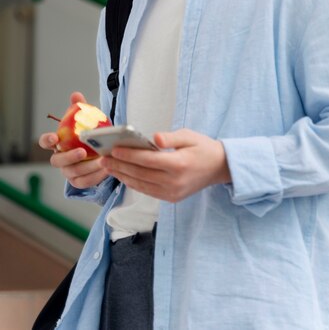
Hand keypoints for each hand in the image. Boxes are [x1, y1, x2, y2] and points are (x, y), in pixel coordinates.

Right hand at [38, 91, 108, 188]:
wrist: (99, 149)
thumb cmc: (88, 133)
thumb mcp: (85, 119)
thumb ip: (79, 108)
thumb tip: (76, 95)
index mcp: (57, 143)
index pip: (45, 142)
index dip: (47, 140)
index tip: (54, 137)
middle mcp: (59, 159)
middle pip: (57, 161)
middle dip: (69, 157)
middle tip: (83, 151)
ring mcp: (68, 172)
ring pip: (73, 172)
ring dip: (87, 167)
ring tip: (101, 160)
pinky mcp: (78, 181)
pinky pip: (85, 182)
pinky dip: (95, 176)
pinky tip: (106, 169)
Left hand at [101, 128, 230, 201]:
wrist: (219, 168)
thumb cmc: (203, 147)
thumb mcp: (189, 136)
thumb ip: (170, 138)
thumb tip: (153, 138)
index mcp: (179, 164)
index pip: (147, 160)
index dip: (128, 155)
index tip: (113, 149)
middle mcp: (174, 181)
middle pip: (140, 174)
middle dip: (119, 165)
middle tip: (103, 158)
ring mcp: (172, 192)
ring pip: (141, 185)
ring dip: (122, 176)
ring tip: (108, 167)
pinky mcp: (171, 198)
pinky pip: (147, 191)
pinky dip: (133, 183)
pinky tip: (123, 175)